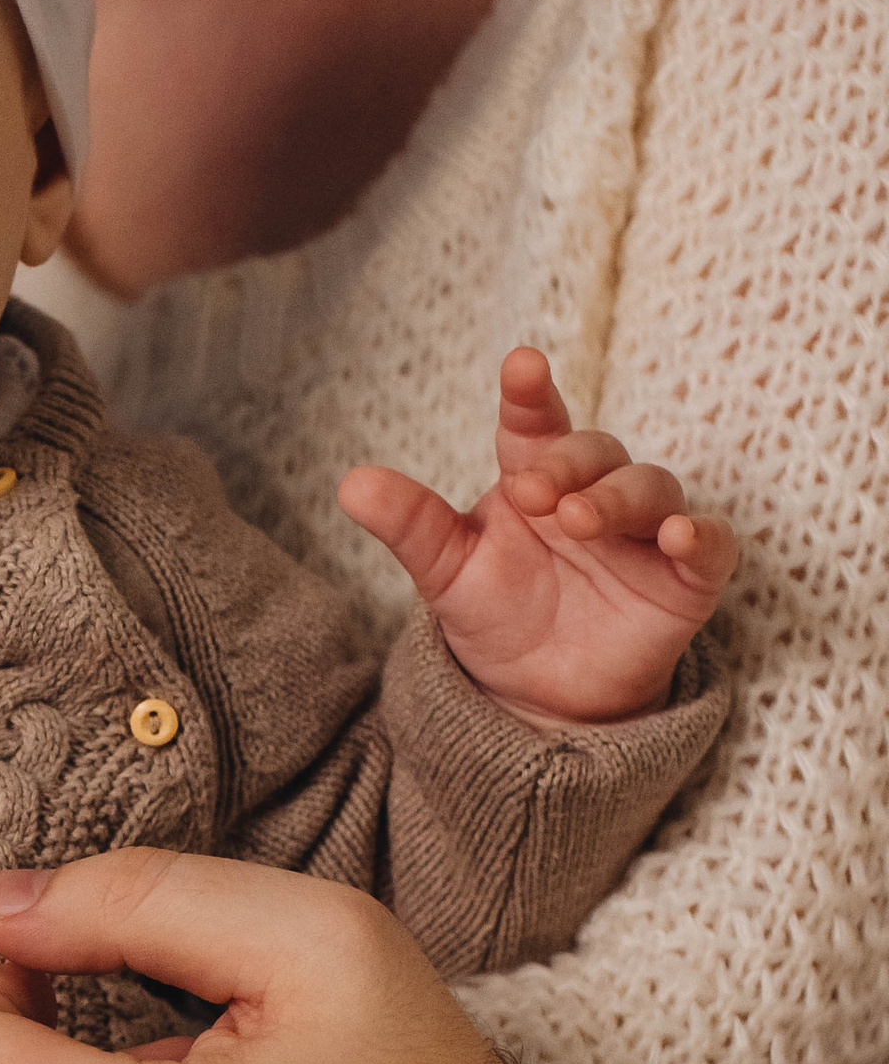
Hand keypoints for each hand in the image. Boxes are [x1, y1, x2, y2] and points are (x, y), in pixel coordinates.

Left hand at [339, 344, 736, 722]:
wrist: (539, 696)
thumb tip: (351, 484)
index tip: (521, 366)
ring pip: (652, 488)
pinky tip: (681, 538)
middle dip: (569, 464)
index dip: (530, 394)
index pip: (535, 422)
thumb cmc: (498, 615)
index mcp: (535, 477)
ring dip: (619, 497)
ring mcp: (646, 533)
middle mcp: (595, 492)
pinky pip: (711, 543)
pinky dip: (702, 536)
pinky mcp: (687, 578)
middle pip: (597, 452)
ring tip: (580, 519)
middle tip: (532, 492)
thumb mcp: (447, 572)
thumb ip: (410, 526)